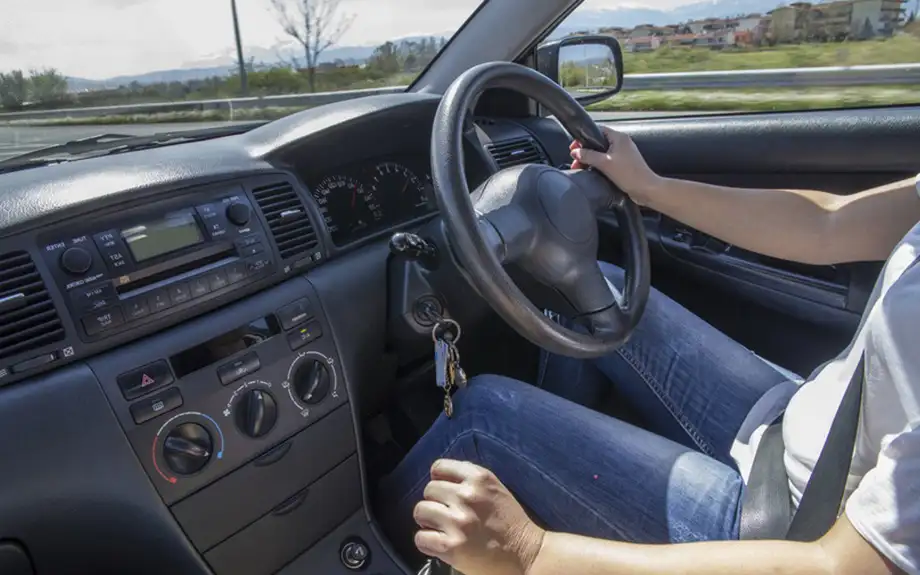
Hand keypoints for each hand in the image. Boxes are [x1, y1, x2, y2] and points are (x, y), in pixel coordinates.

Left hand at [413, 459, 544, 574]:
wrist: (527, 554)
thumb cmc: (510, 522)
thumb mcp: (495, 488)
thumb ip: (470, 479)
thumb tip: (440, 477)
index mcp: (479, 478)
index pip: (439, 467)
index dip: (437, 480)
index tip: (443, 492)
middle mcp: (466, 496)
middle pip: (429, 490)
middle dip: (434, 502)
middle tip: (444, 514)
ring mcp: (458, 521)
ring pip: (420, 511)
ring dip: (427, 521)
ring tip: (440, 528)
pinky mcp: (452, 546)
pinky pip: (420, 538)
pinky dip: (426, 542)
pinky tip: (438, 544)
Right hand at [570, 125, 660, 205]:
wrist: (646, 189)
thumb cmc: (629, 174)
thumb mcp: (605, 163)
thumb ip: (588, 156)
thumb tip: (575, 152)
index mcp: (619, 137)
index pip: (598, 130)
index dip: (584, 137)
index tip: (575, 147)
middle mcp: (622, 143)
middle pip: (598, 143)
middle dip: (586, 151)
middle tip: (576, 160)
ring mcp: (623, 154)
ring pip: (602, 153)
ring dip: (591, 159)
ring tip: (581, 167)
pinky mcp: (624, 165)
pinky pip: (608, 161)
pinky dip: (599, 165)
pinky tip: (592, 172)